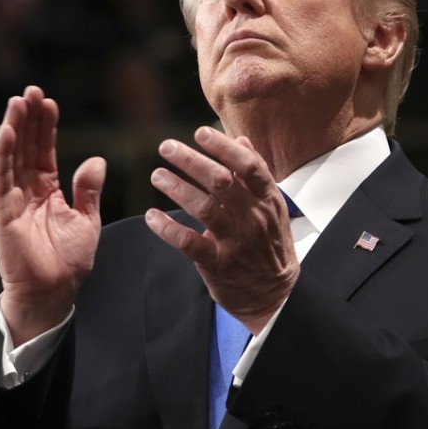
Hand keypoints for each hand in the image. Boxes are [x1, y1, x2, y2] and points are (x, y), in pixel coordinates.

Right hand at [0, 86, 105, 344]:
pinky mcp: (0, 211)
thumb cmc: (68, 261)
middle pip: (25, 146)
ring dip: (13, 127)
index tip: (49, 102)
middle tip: (31, 90)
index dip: (46, 127)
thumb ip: (88, 190)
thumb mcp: (86, 219)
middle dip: (28, 118)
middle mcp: (25, 190)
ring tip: (18, 101)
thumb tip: (96, 160)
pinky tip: (6, 131)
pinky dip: (2, 153)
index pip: (44, 151)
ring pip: (10, 155)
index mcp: (46, 190)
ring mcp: (11, 199)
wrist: (54, 292)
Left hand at [145, 126, 298, 333]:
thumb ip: (256, 174)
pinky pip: (189, 243)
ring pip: (204, 209)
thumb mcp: (273, 207)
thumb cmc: (270, 245)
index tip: (200, 133)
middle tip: (167, 147)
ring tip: (156, 175)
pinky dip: (168, 228)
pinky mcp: (218, 264)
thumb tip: (241, 140)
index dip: (223, 147)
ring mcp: (236, 242)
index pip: (248, 166)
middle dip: (191, 161)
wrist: (276, 295)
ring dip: (176, 188)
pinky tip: (151, 217)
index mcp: (267, 200)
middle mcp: (253, 218)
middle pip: (221, 182)